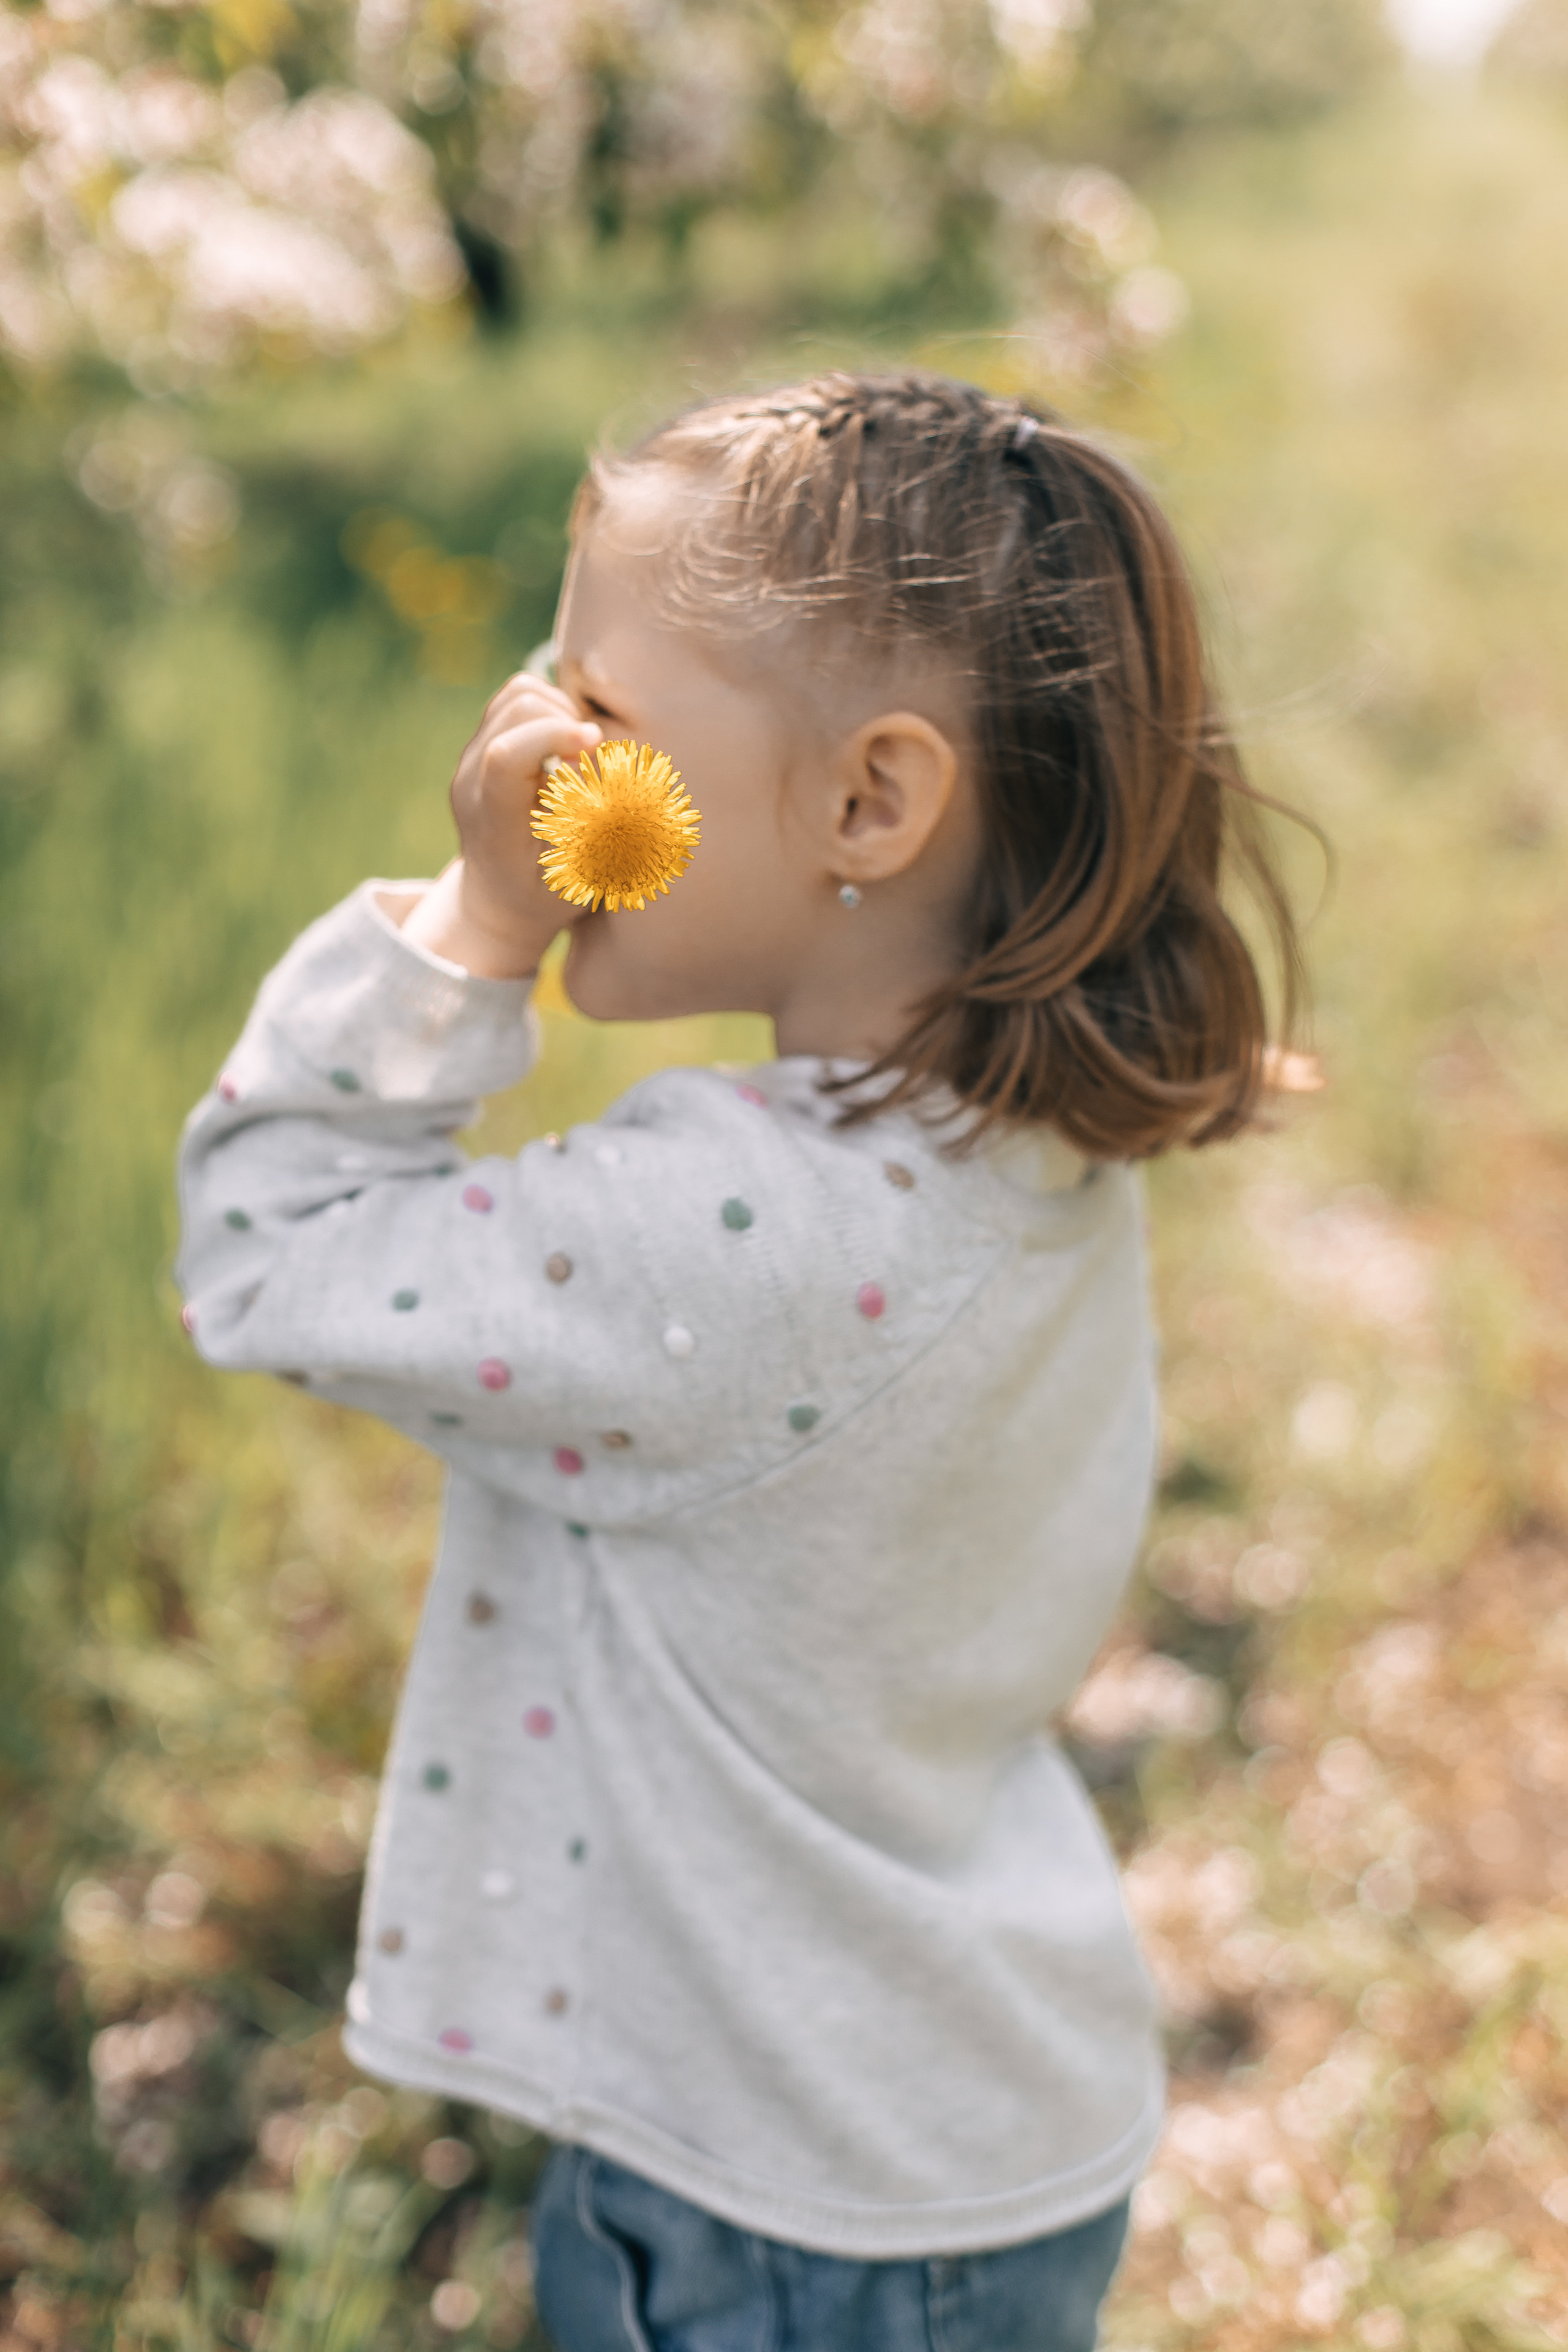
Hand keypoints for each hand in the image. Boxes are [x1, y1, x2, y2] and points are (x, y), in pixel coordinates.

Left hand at [402, 672, 601, 977]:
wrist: (496, 899)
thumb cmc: (545, 895)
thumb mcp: (576, 879)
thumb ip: (594, 830)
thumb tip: (616, 778)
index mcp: (494, 822)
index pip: (505, 756)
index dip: (555, 736)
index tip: (596, 745)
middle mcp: (472, 783)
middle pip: (518, 709)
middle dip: (566, 722)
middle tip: (590, 759)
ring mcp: (469, 759)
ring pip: (517, 694)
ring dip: (558, 711)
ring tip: (577, 750)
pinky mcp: (478, 744)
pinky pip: (514, 698)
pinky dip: (547, 708)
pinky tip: (562, 744)